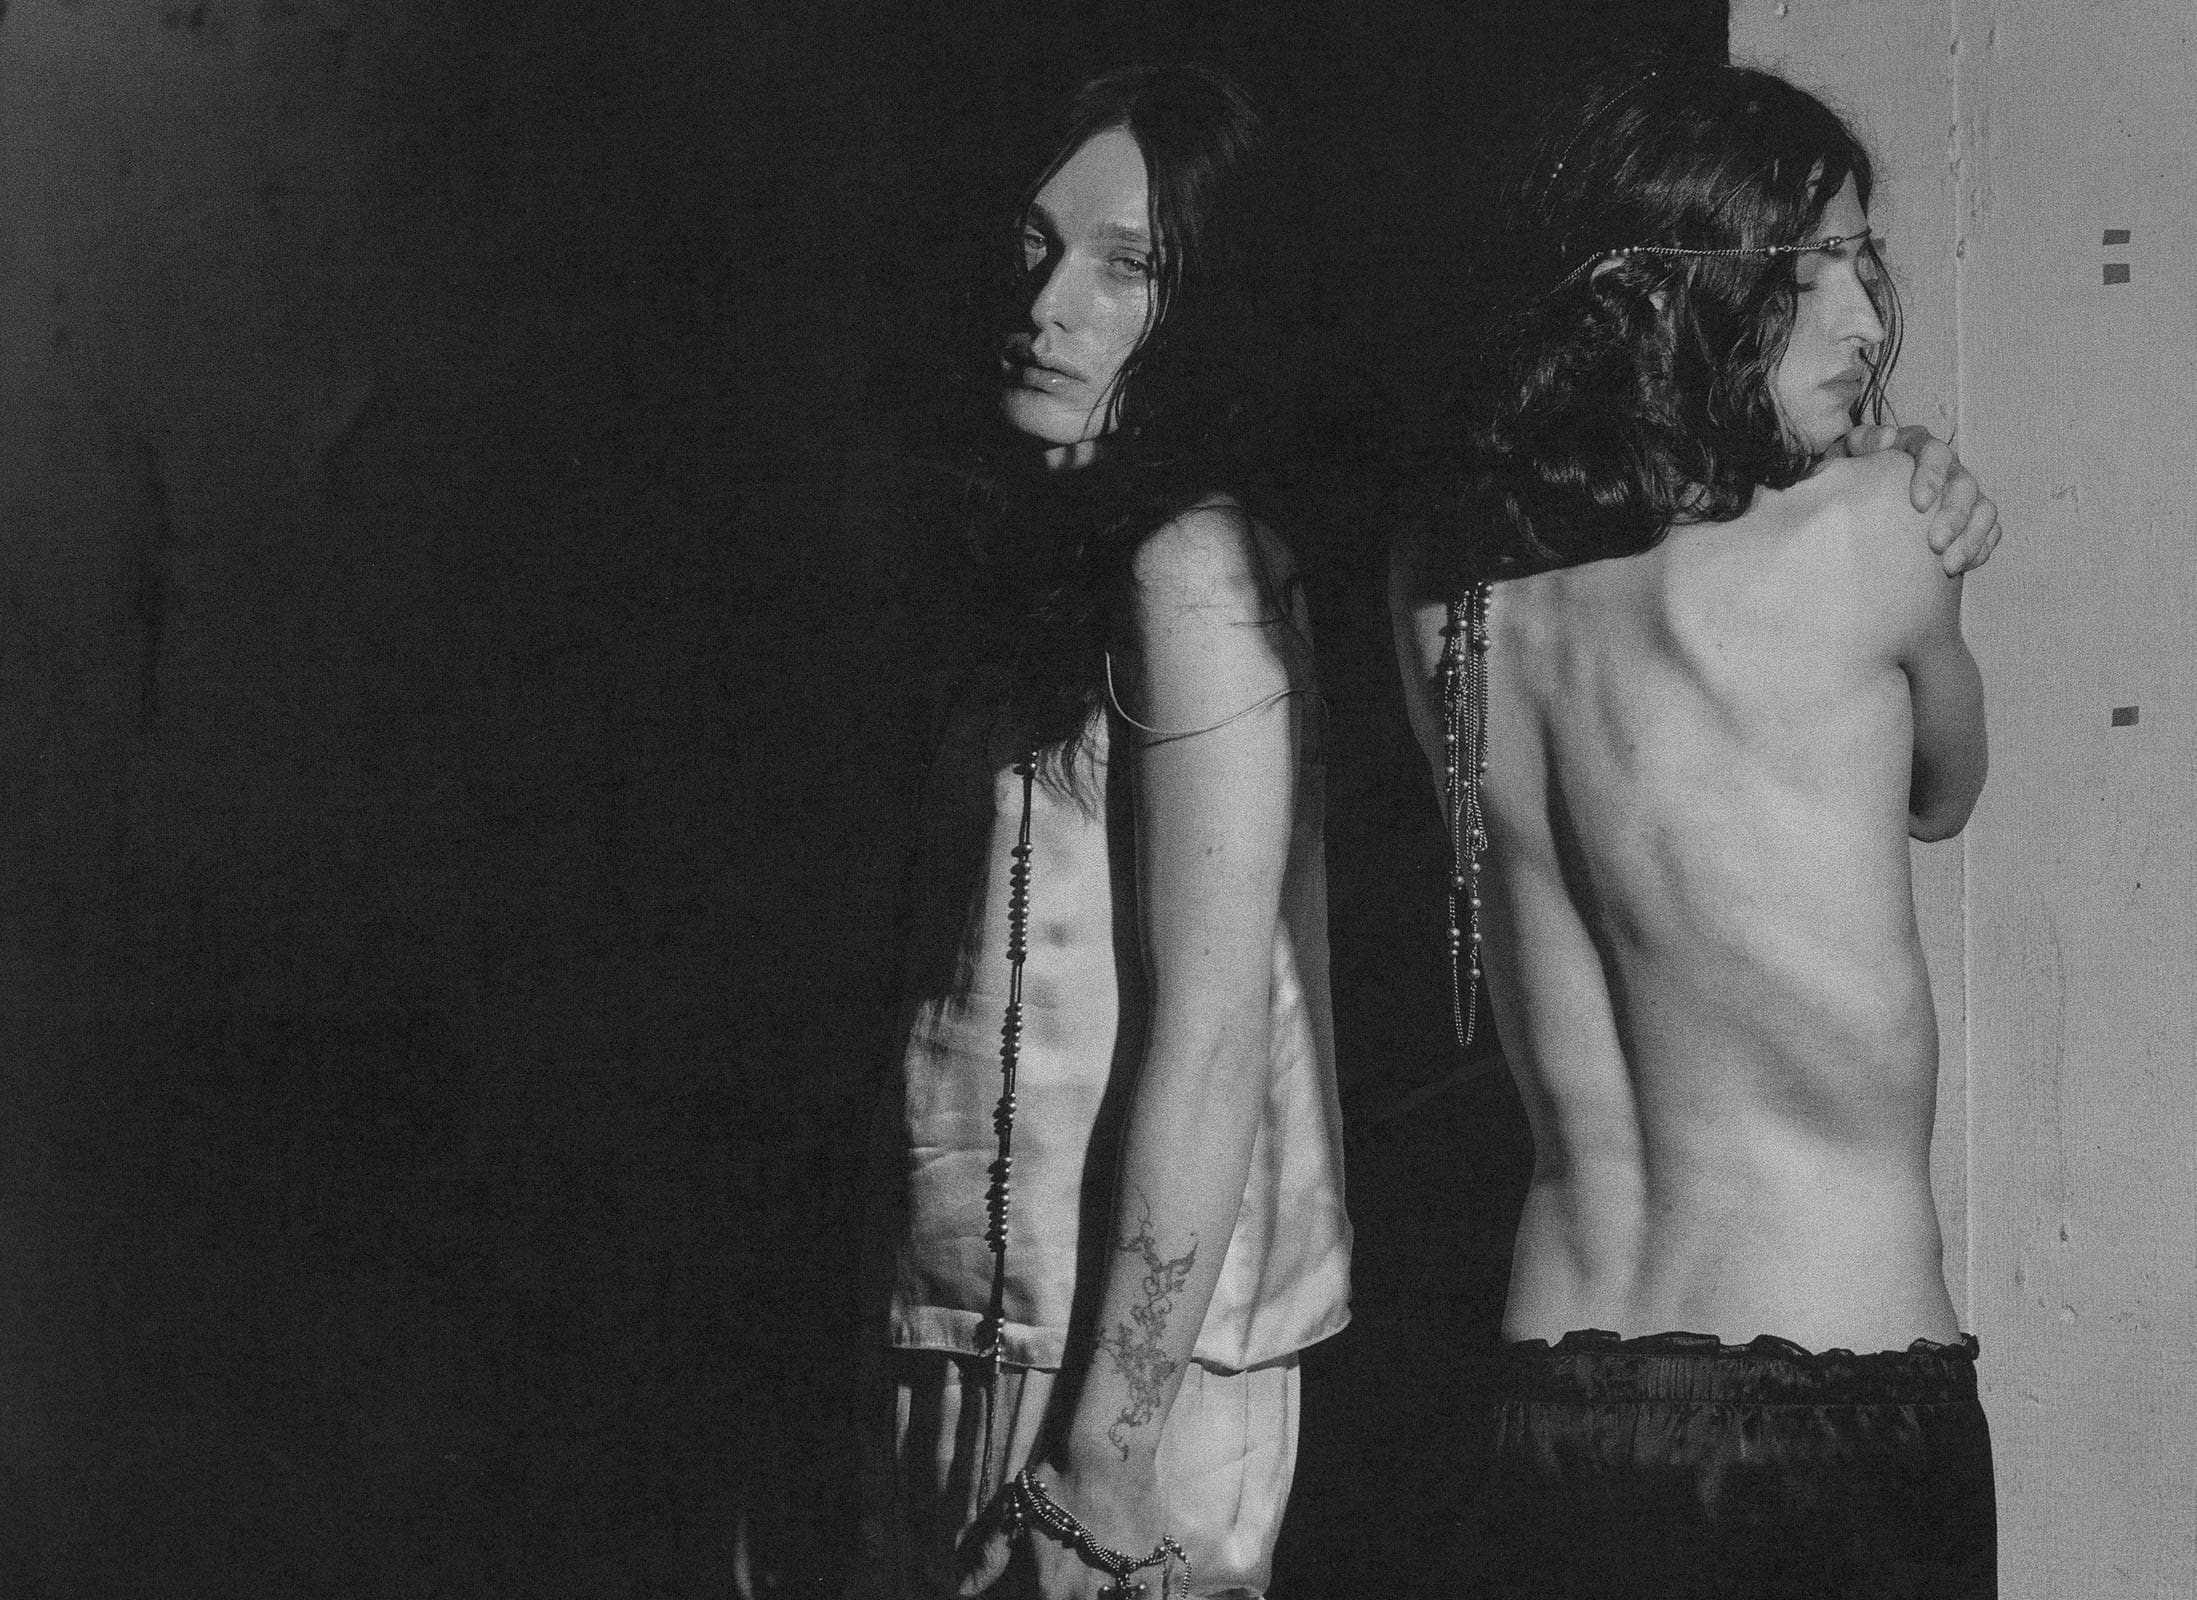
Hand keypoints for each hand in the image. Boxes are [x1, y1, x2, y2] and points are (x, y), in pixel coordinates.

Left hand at [959, 1462, 1184, 1599]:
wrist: (1107, 1454)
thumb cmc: (1058, 1480)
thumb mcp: (1015, 1515)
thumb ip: (989, 1559)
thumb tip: (961, 1590)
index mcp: (1049, 1590)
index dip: (1033, 1598)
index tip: (1040, 1589)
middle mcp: (1085, 1598)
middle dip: (1067, 1599)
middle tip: (1066, 1582)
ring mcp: (1122, 1589)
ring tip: (1095, 1587)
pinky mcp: (1151, 1575)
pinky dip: (1140, 1599)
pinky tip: (1129, 1591)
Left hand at [1841, 423, 2002, 575]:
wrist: (1854, 497)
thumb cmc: (1852, 474)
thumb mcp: (1848, 453)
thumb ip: (1862, 441)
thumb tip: (1887, 437)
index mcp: (1919, 447)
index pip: (1934, 453)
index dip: (1932, 476)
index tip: (1918, 504)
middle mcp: (1947, 466)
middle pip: (1964, 485)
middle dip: (1954, 516)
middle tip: (1935, 545)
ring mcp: (1962, 492)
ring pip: (1983, 509)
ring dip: (1971, 537)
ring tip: (1949, 566)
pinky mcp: (1971, 516)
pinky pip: (1988, 530)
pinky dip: (1980, 547)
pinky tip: (1962, 567)